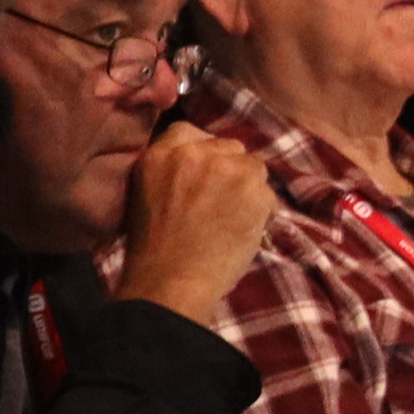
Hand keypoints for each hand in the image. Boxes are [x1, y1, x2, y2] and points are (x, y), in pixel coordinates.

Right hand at [116, 126, 278, 323]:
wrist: (171, 282)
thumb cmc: (152, 251)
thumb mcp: (145, 194)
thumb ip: (171, 171)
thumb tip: (201, 168)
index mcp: (161, 153)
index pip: (190, 131)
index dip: (203, 153)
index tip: (203, 175)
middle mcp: (196, 153)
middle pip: (228, 147)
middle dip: (228, 170)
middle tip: (221, 201)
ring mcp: (228, 169)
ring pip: (253, 167)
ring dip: (248, 188)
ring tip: (234, 218)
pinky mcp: (255, 189)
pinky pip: (268, 194)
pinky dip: (262, 211)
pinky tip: (245, 231)